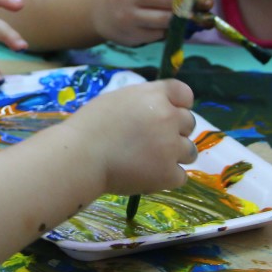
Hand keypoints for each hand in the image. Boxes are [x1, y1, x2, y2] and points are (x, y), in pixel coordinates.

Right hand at [67, 78, 196, 194]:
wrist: (81, 156)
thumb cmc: (90, 126)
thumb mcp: (117, 100)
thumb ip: (142, 102)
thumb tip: (155, 111)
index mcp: (154, 95)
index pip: (184, 93)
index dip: (179, 104)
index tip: (169, 113)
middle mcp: (169, 117)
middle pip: (189, 123)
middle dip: (175, 130)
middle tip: (152, 140)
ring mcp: (171, 147)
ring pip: (189, 151)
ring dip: (175, 155)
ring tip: (151, 160)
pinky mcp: (168, 173)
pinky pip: (180, 176)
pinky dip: (167, 177)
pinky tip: (148, 175)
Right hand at [91, 0, 211, 45]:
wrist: (97, 10)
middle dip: (193, 1)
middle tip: (208, 2)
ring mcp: (128, 18)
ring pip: (166, 20)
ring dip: (184, 18)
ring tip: (196, 15)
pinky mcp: (132, 37)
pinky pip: (160, 34)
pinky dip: (170, 29)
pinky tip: (173, 24)